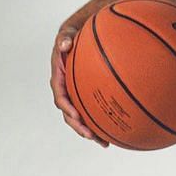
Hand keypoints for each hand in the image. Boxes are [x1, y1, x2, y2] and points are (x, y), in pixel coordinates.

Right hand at [50, 20, 109, 145]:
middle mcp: (67, 90)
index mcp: (59, 79)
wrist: (79, 35)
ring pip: (82, 117)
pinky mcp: (87, 95)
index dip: (67, 108)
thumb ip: (64, 38)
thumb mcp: (67, 33)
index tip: (77, 115)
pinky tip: (116, 132)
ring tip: (104, 143)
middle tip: (91, 135)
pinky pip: (94, 111)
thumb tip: (64, 44)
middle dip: (79, 126)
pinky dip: (102, 122)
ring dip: (91, 131)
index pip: (60, 97)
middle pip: (70, 114)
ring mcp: (77, 94)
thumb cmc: (73, 34)